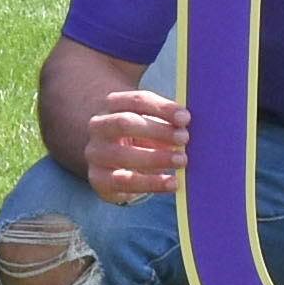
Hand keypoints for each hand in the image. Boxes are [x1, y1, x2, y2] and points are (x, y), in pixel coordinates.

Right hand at [78, 88, 190, 204]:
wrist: (113, 161)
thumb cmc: (141, 135)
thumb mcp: (151, 122)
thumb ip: (167, 121)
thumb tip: (188, 126)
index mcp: (112, 104)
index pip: (136, 101)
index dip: (162, 108)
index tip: (185, 117)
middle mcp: (98, 126)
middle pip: (124, 123)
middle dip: (157, 131)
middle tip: (184, 138)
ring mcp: (95, 153)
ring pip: (122, 155)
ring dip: (156, 158)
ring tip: (181, 161)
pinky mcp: (98, 179)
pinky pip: (124, 182)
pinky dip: (151, 183)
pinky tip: (172, 183)